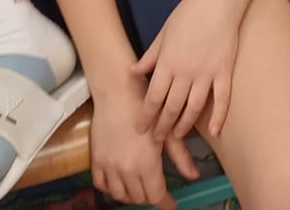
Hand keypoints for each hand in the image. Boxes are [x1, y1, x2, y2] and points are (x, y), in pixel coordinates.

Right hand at [92, 78, 197, 209]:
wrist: (116, 90)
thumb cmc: (144, 105)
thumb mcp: (167, 130)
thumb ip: (181, 156)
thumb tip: (193, 175)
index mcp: (146, 163)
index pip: (156, 196)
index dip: (166, 203)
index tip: (171, 204)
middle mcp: (126, 169)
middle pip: (139, 197)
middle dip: (150, 196)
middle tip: (156, 188)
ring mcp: (109, 165)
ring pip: (120, 195)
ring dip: (131, 194)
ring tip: (139, 185)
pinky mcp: (96, 159)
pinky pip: (101, 184)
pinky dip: (110, 187)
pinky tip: (119, 180)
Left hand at [134, 0, 247, 140]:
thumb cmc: (188, 13)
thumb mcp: (163, 34)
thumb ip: (149, 57)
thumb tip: (132, 73)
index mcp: (167, 62)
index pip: (153, 97)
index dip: (146, 115)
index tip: (140, 129)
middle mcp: (185, 71)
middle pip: (171, 107)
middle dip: (162, 126)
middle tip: (157, 140)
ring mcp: (206, 73)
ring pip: (194, 108)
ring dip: (185, 125)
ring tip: (178, 137)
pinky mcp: (224, 71)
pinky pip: (222, 99)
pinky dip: (218, 116)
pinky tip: (214, 131)